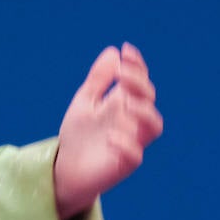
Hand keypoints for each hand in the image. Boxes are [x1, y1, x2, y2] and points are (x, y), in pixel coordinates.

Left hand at [53, 43, 163, 218]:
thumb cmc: (78, 135)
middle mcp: (133, 121)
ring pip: (153, 127)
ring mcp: (132, 142)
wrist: (66, 168)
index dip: (138, 66)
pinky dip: (126, 144)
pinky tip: (110, 136)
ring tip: (125, 104)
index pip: (140, 82)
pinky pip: (135, 155)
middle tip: (122, 74)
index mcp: (125, 104)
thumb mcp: (85, 102)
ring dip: (143, 113)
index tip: (127, 51)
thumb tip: (114, 52)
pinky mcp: (124, 164)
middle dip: (139, 84)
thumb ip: (99, 79)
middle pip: (149, 100)